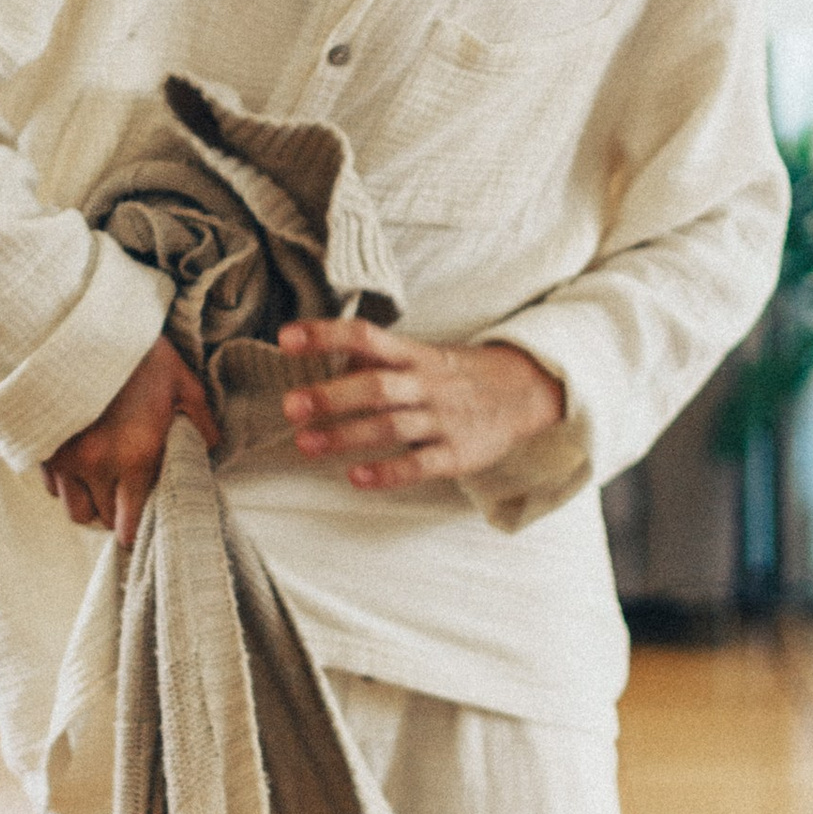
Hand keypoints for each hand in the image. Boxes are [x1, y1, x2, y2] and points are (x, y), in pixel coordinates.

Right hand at [41, 335, 220, 548]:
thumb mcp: (181, 380)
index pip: (134, 520)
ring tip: (103, 488)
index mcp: (137, 456)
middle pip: (103, 520)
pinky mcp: (40, 447)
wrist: (76, 322)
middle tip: (128, 501)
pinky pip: (52, 486)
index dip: (139, 529)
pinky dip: (66, 485)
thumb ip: (200, 421)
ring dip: (90, 505)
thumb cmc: (136, 352)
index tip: (143, 526)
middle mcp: (98, 466)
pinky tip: (80, 465)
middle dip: (117, 517)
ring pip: (74, 510)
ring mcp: (64, 459)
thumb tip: (211, 447)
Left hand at [280, 318, 562, 491]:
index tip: (286, 338)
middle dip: (332, 396)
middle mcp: (428, 384)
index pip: (367, 336)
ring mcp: (444, 420)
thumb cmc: (458, 375)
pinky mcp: (457, 454)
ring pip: (392, 426)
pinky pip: (420, 464)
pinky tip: (356, 478)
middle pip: (377, 386)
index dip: (326, 335)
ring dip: (346, 436)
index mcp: (416, 355)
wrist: (526, 392)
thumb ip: (377, 357)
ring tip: (305, 443)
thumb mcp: (423, 355)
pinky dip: (388, 472)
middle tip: (290, 406)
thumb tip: (326, 358)